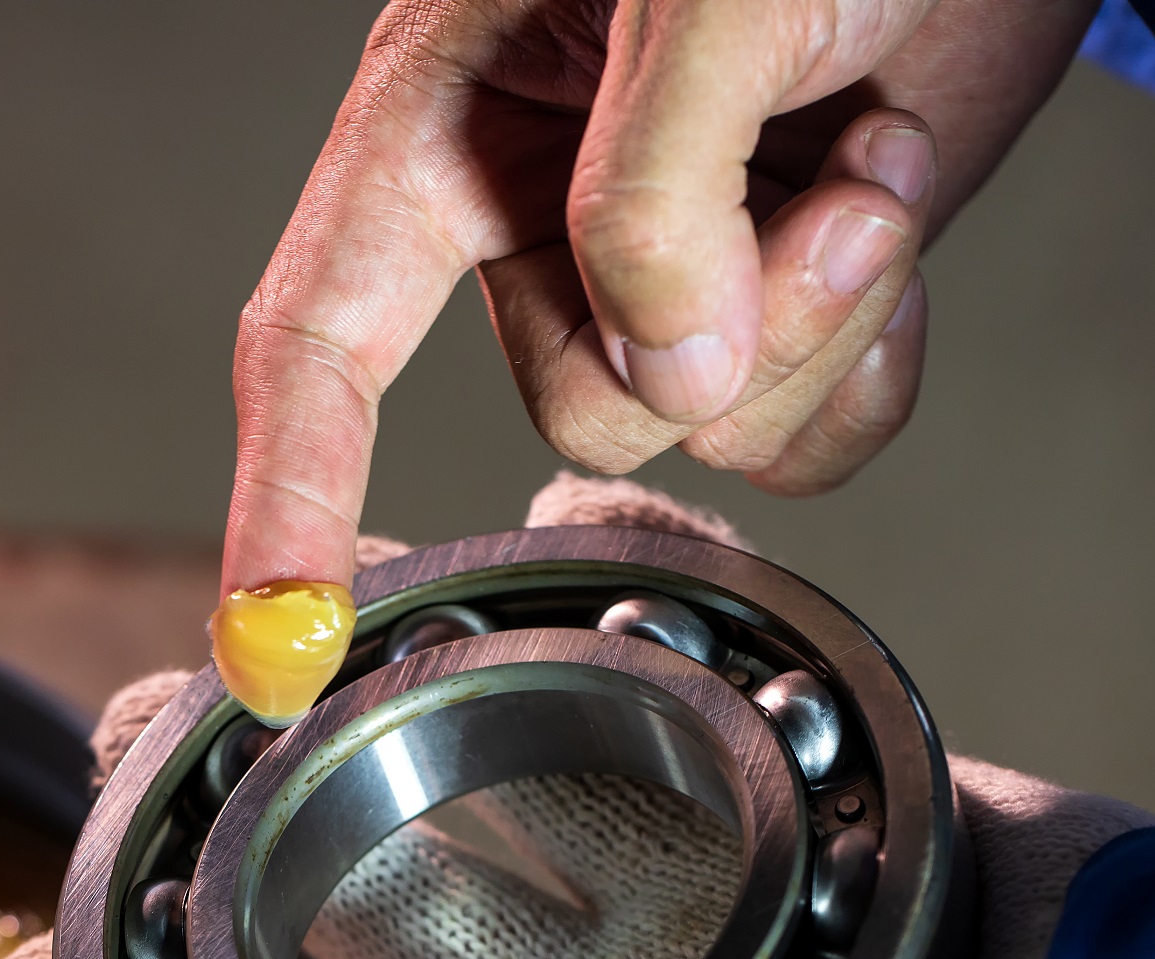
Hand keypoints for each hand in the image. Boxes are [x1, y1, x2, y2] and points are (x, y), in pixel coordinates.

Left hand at [0, 475, 1154, 958]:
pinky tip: (558, 538)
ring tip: (299, 609)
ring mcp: (627, 875)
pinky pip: (641, 637)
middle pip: (299, 880)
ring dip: (355, 652)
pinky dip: (600, 566)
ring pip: (443, 730)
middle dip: (194, 799)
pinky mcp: (743, 770)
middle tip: (150, 733)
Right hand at [220, 0, 1098, 607]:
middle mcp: (539, 209)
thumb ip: (655, 195)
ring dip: (820, 321)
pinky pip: (794, 441)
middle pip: (574, 408)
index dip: (287, 494)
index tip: (269, 648)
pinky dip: (867, 364)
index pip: (323, 336)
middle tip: (823, 184)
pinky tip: (885, 219)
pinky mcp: (770, 305)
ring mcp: (661, 268)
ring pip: (699, 433)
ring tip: (867, 160)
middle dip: (723, 333)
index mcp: (450, 114)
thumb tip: (668, 380)